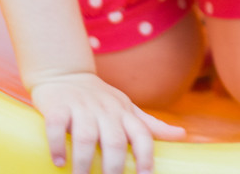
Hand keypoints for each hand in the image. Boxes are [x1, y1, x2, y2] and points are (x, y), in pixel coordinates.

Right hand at [30, 73, 185, 173]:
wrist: (66, 73)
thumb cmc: (101, 99)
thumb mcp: (128, 108)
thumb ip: (151, 125)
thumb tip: (182, 135)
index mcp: (125, 113)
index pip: (142, 136)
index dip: (146, 158)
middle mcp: (106, 111)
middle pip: (114, 141)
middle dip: (113, 167)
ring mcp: (81, 108)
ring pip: (85, 136)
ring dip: (83, 162)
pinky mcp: (57, 106)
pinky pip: (57, 125)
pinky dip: (57, 144)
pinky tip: (59, 161)